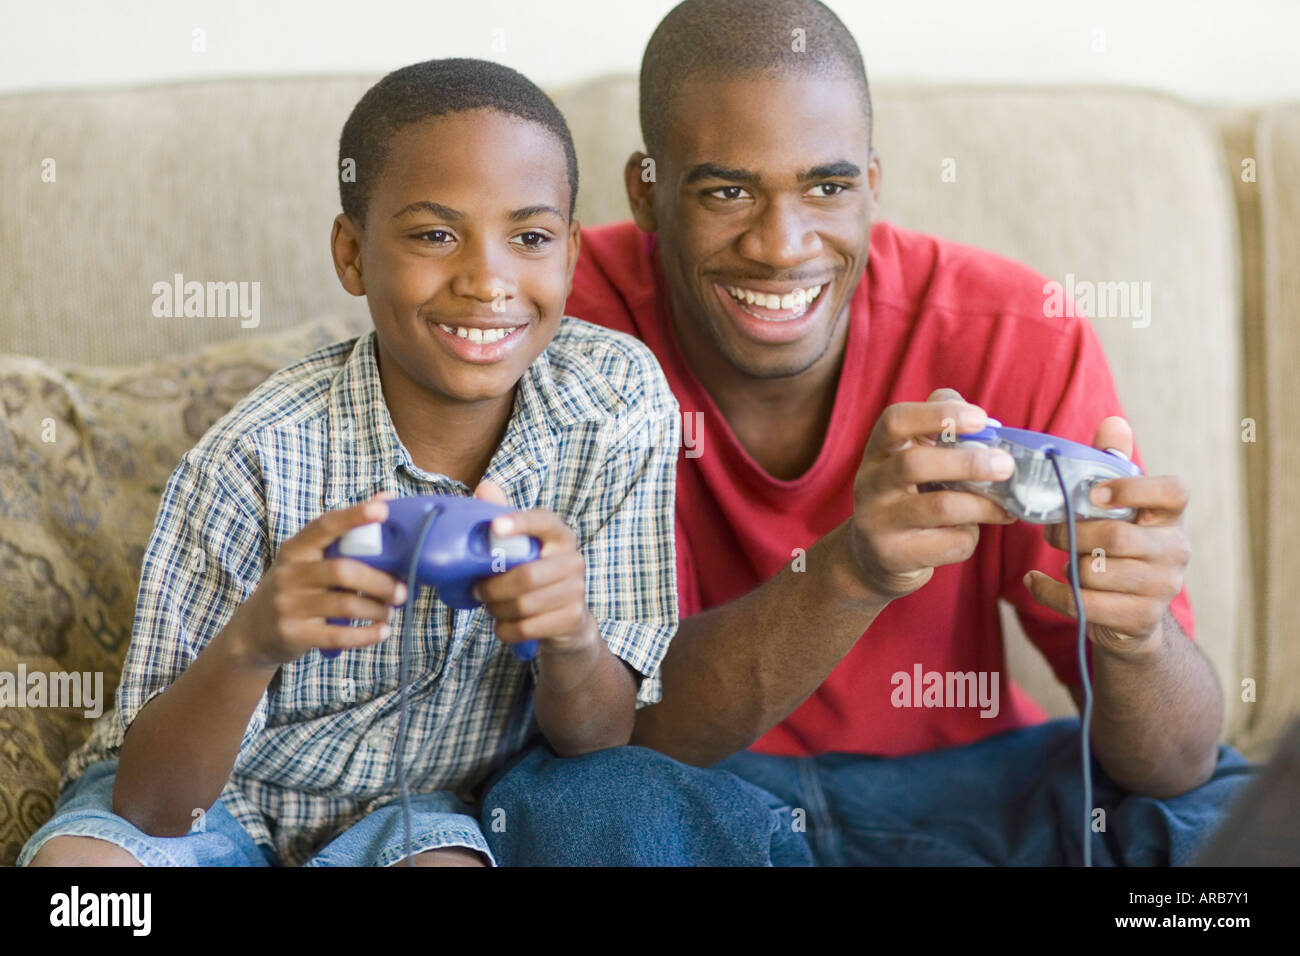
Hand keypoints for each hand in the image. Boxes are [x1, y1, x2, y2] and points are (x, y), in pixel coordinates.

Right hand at [228, 493, 405, 666]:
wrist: (252, 632)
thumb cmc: (293, 589)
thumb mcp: (307, 560)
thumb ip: (343, 536)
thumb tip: (386, 499)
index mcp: (295, 549)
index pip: (325, 526)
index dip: (354, 516)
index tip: (383, 510)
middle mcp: (288, 574)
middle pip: (343, 571)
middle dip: (380, 581)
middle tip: (402, 591)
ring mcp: (288, 605)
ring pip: (345, 604)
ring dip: (377, 609)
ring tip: (390, 611)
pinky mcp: (294, 634)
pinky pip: (338, 635)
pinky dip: (366, 635)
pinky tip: (382, 631)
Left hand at [470, 480, 598, 656]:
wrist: (567, 622)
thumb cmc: (536, 576)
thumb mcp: (522, 547)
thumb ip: (504, 517)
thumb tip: (485, 486)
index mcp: (560, 536)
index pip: (543, 521)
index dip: (520, 523)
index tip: (495, 526)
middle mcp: (573, 560)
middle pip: (526, 575)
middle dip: (493, 587)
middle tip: (477, 590)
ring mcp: (577, 590)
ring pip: (523, 604)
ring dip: (497, 610)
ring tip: (490, 607)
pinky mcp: (573, 618)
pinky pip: (527, 627)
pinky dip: (506, 630)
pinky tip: (504, 625)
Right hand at [845, 388, 1016, 600]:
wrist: (874, 557)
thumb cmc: (907, 498)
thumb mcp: (912, 461)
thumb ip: (941, 433)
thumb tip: (985, 422)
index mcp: (878, 452)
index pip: (895, 421)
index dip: (938, 415)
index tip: (980, 418)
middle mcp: (870, 484)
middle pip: (915, 464)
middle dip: (968, 463)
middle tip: (1005, 465)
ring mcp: (878, 522)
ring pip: (940, 507)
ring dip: (983, 505)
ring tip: (1006, 507)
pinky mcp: (895, 556)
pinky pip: (949, 544)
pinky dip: (970, 537)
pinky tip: (970, 533)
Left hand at [1024, 416, 1189, 649]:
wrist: (1133, 614)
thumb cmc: (1119, 547)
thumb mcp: (1118, 507)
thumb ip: (1113, 465)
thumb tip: (1113, 422)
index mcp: (1171, 516)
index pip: (1173, 491)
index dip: (1133, 488)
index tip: (1094, 494)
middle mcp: (1176, 550)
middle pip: (1115, 538)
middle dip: (1072, 533)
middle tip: (1051, 530)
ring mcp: (1162, 587)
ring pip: (1095, 572)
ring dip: (1067, 565)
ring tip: (1064, 560)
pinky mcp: (1141, 618)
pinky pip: (1083, 603)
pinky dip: (1049, 592)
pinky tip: (1035, 582)